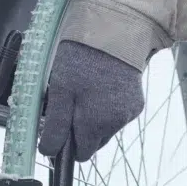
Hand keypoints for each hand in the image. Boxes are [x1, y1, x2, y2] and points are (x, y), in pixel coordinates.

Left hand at [36, 40, 144, 163]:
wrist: (114, 31)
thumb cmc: (82, 58)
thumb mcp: (60, 91)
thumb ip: (56, 126)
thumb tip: (50, 152)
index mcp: (96, 124)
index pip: (81, 154)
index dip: (68, 142)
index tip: (60, 124)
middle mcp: (116, 123)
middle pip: (94, 142)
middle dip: (81, 128)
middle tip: (71, 101)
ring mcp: (129, 113)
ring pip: (105, 128)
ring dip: (95, 117)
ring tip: (87, 88)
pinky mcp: (136, 102)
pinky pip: (117, 114)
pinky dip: (108, 106)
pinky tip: (102, 85)